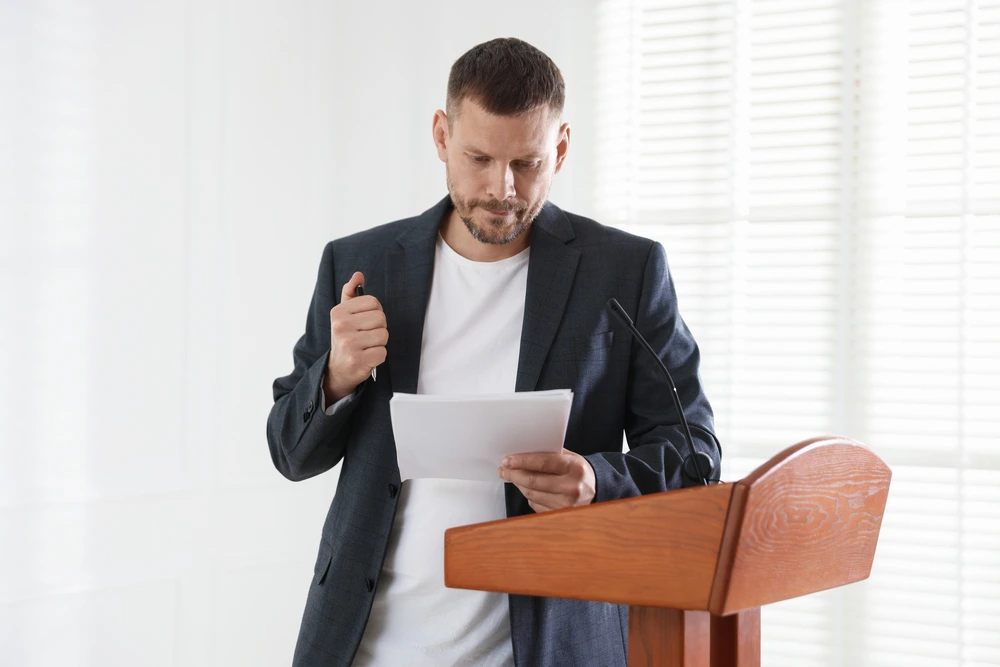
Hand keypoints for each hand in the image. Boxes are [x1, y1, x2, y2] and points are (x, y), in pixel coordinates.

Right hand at [323, 271, 387, 402]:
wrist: (337, 369)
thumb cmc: (345, 337)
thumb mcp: (343, 314)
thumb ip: (350, 293)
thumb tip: (358, 275)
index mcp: (339, 312)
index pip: (373, 302)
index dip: (375, 312)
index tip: (366, 321)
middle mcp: (341, 326)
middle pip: (381, 318)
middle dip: (379, 328)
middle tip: (367, 335)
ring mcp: (349, 344)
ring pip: (383, 335)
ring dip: (379, 343)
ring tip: (367, 346)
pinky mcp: (358, 360)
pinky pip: (383, 352)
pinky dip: (379, 356)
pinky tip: (367, 357)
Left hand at [498, 448, 596, 512]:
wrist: (597, 491)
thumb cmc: (579, 471)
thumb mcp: (571, 457)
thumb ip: (550, 454)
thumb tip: (522, 452)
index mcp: (574, 467)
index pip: (542, 462)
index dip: (521, 461)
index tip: (507, 460)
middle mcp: (570, 487)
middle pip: (533, 481)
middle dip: (513, 474)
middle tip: (503, 470)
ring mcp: (566, 504)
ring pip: (531, 494)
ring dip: (519, 484)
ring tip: (512, 477)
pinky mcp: (560, 515)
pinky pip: (535, 505)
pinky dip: (528, 496)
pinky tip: (527, 488)